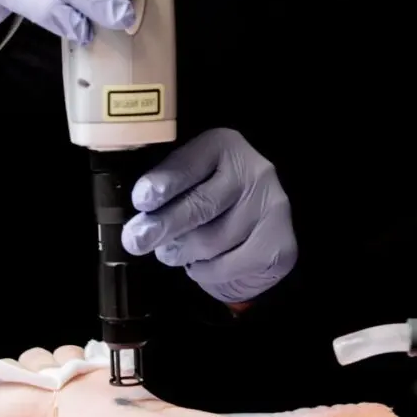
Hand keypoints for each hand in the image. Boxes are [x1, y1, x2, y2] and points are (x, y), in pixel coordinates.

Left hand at [0, 345, 91, 416]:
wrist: (84, 411)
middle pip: (2, 376)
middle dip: (10, 373)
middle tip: (18, 387)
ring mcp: (51, 403)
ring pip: (30, 362)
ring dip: (39, 365)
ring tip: (48, 381)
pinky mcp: (74, 384)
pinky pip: (60, 356)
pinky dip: (64, 360)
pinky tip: (66, 375)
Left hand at [121, 128, 297, 303]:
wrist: (259, 227)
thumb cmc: (211, 197)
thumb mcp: (189, 180)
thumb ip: (166, 192)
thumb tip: (137, 227)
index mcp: (223, 146)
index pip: (190, 164)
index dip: (164, 183)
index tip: (142, 200)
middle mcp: (254, 171)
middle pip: (201, 205)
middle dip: (164, 225)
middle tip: (137, 240)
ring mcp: (271, 207)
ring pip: (211, 241)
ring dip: (183, 252)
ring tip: (173, 251)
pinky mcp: (280, 244)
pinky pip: (229, 265)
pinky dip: (206, 270)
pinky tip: (201, 261)